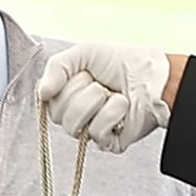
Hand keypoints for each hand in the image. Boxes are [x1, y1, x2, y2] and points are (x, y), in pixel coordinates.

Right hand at [37, 42, 173, 152]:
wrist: (153, 76)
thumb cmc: (121, 63)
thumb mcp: (85, 52)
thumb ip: (56, 67)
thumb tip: (42, 92)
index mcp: (66, 94)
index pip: (46, 100)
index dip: (64, 85)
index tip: (82, 74)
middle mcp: (75, 115)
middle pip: (59, 115)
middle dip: (83, 93)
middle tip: (100, 84)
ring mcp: (90, 130)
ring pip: (73, 127)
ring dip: (98, 103)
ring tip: (112, 94)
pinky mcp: (107, 142)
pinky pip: (97, 133)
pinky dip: (113, 114)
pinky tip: (122, 107)